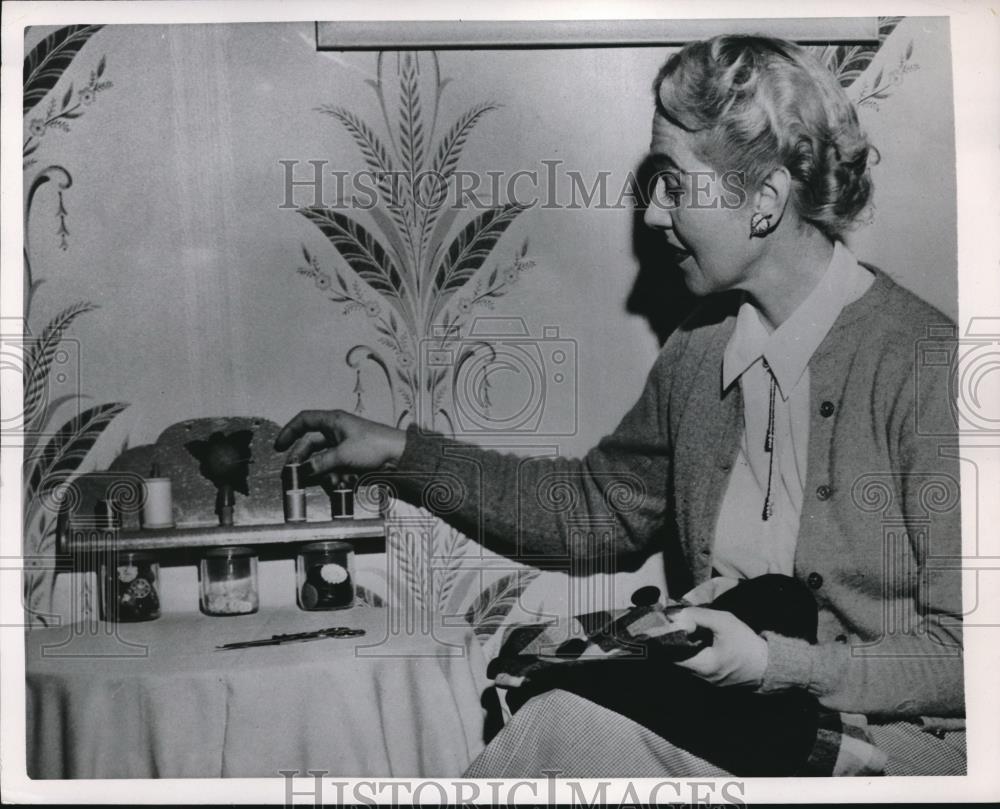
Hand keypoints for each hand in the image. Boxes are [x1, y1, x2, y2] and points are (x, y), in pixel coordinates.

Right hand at [273, 409, 406, 485]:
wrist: (400, 456)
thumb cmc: (373, 447)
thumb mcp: (343, 455)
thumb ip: (320, 463)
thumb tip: (303, 471)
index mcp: (333, 421)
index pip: (304, 420)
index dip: (289, 431)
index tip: (279, 446)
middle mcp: (336, 431)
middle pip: (311, 444)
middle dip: (304, 461)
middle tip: (294, 474)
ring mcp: (344, 445)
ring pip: (323, 460)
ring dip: (324, 473)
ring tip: (333, 481)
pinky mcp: (351, 458)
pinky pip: (336, 468)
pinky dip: (337, 477)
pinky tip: (344, 484)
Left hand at [671, 607, 767, 687]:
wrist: (770, 664)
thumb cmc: (746, 644)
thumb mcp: (724, 623)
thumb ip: (698, 616)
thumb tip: (676, 613)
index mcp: (702, 666)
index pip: (671, 654)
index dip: (668, 637)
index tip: (671, 623)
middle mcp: (701, 677)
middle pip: (678, 657)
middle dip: (679, 639)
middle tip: (683, 624)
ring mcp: (709, 680)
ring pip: (689, 660)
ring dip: (688, 645)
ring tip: (694, 630)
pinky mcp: (716, 678)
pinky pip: (699, 663)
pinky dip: (698, 651)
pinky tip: (704, 640)